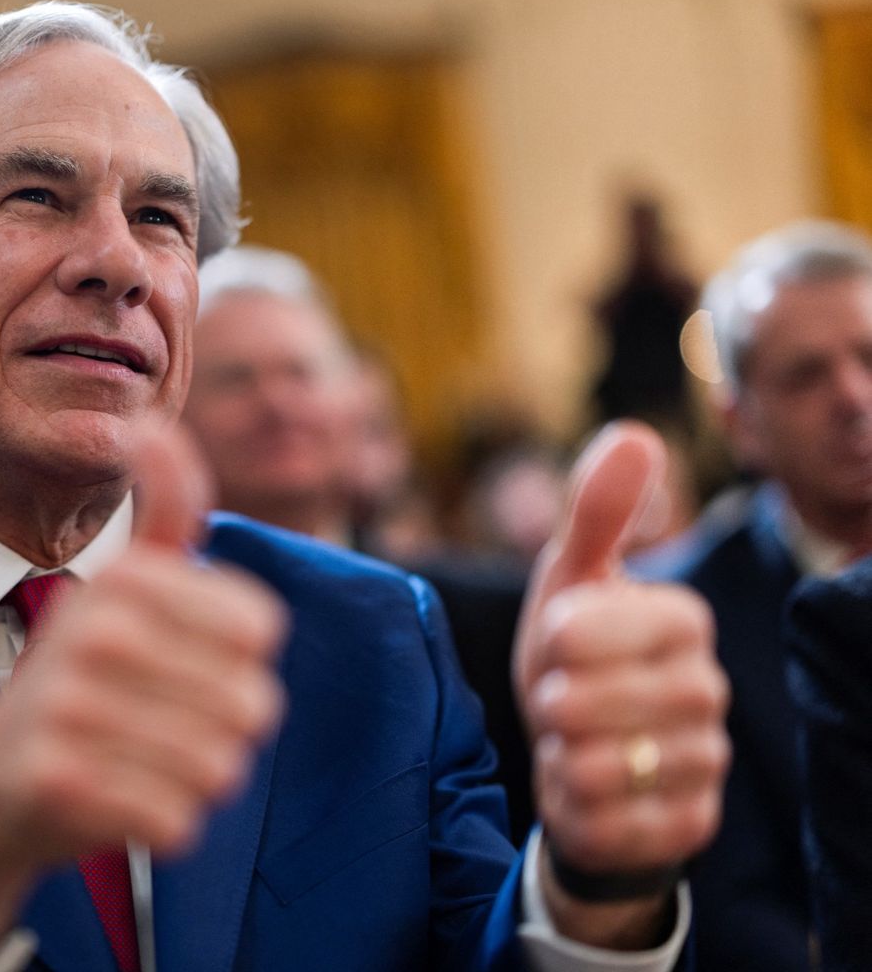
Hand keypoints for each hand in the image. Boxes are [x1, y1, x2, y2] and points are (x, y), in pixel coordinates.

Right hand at [0, 425, 286, 969]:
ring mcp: (69, 704)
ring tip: (136, 766)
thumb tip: (150, 426)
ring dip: (190, 782)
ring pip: (218, 766)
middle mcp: (94, 630)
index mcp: (124, 580)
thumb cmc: (75, 685)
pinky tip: (116, 805)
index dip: (233, 665)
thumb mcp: (118, 590)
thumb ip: (163, 512)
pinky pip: (175, 820)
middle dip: (219, 733)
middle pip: (251, 703)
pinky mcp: (56, 780)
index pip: (259, 629)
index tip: (176, 670)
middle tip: (155, 731)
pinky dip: (160, 826)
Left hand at [514, 421, 729, 946]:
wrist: (584, 757)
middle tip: (559, 701)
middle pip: (588, 704)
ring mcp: (705, 762)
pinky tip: (586, 789)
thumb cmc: (576, 657)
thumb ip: (598, 513)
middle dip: (551, 706)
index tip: (556, 642)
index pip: (586, 628)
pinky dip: (575, 808)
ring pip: (598, 770)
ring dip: (562, 758)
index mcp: (682, 620)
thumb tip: (635, 434)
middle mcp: (706, 690)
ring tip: (575, 742)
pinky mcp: (690, 824)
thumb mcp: (570, 580)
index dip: (553, 639)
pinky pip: (609, 825)